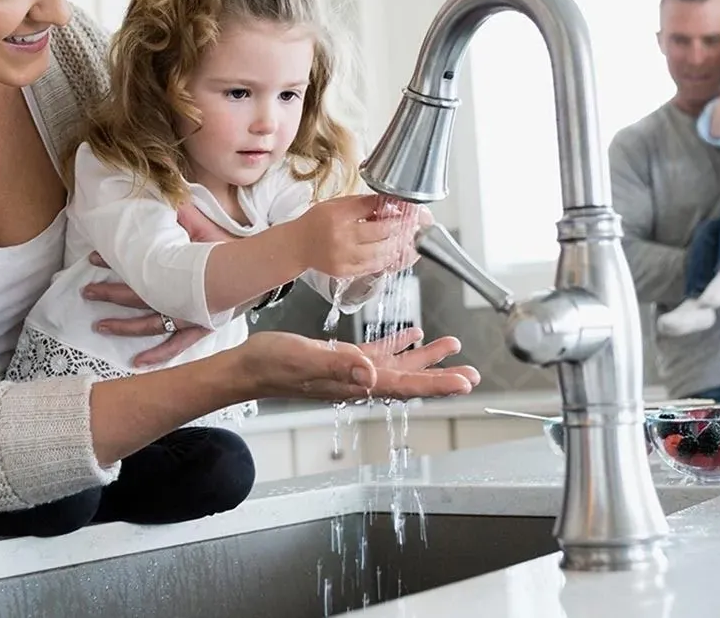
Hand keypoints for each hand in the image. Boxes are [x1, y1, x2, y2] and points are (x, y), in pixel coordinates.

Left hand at [84, 206, 236, 366]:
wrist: (257, 270)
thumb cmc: (230, 248)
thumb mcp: (205, 226)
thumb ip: (183, 214)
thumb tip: (167, 193)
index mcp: (175, 269)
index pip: (136, 266)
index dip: (113, 263)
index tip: (93, 258)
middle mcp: (177, 296)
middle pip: (136, 296)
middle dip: (108, 293)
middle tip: (87, 291)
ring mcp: (187, 316)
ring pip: (148, 324)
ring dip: (122, 325)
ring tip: (100, 326)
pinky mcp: (199, 328)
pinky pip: (175, 346)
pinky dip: (157, 356)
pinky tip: (138, 363)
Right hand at [234, 328, 478, 401]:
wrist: (247, 368)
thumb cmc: (271, 364)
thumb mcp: (304, 358)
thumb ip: (337, 365)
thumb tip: (371, 374)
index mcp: (354, 382)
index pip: (405, 385)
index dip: (437, 384)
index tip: (464, 383)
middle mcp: (358, 380)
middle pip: (410, 380)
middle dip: (442, 376)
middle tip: (473, 374)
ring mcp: (351, 371)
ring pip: (399, 366)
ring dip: (426, 358)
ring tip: (452, 346)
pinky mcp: (341, 360)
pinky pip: (378, 353)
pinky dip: (398, 345)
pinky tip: (413, 334)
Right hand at [289, 195, 422, 277]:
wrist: (298, 245)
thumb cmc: (317, 222)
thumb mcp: (336, 205)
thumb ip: (361, 204)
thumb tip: (388, 204)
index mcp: (338, 215)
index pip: (372, 208)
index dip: (392, 208)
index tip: (404, 208)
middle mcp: (341, 237)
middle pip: (381, 231)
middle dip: (399, 227)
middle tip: (410, 224)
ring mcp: (343, 256)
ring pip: (381, 252)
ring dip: (396, 244)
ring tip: (404, 239)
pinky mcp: (344, 271)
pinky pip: (372, 266)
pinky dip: (385, 259)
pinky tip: (391, 252)